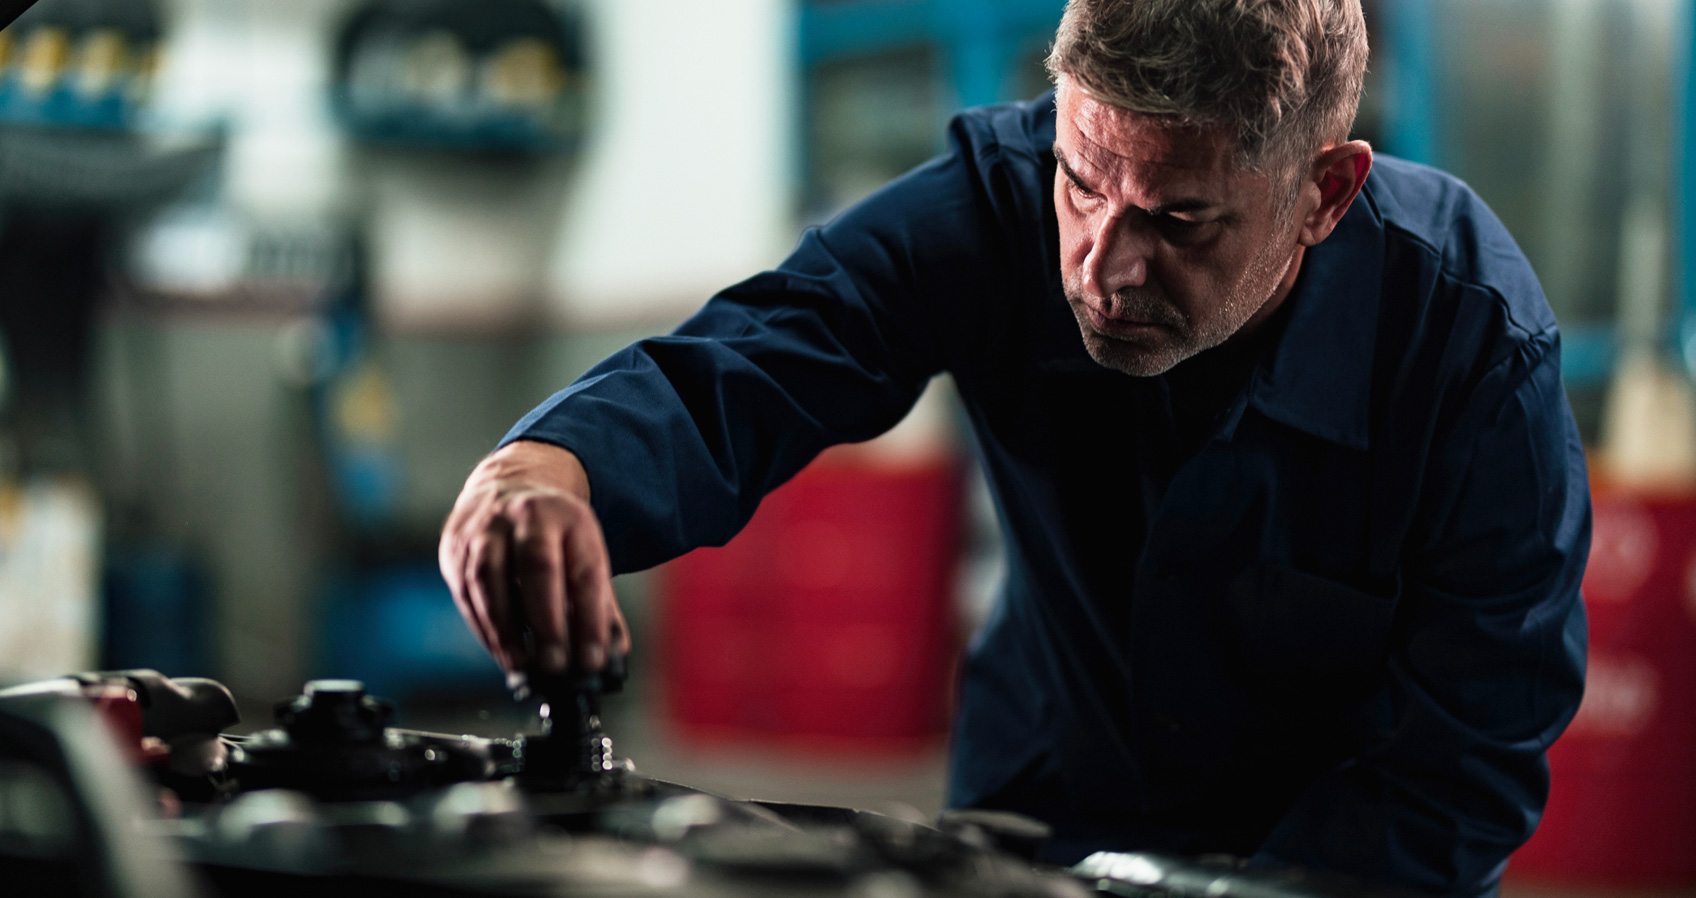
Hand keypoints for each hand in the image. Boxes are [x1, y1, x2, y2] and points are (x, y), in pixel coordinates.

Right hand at [439, 440, 629, 672]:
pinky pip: (465, 590)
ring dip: (505, 629)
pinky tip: (499, 648)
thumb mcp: (583, 553)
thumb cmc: (552, 535)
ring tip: (521, 664)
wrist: (506, 488)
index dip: (591, 619)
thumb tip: (614, 653)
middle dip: (547, 621)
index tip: (594, 659)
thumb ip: (600, 604)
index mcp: (571, 517)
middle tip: (555, 665)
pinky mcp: (456, 545)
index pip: (585, 571)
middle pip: (537, 567)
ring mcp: (486, 526)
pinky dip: (483, 625)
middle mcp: (527, 514)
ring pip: (490, 578)